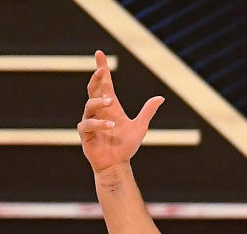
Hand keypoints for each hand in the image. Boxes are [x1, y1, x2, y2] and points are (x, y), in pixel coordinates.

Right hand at [77, 49, 163, 173]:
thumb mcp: (140, 127)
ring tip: (110, 101)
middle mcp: (99, 111)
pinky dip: (99, 123)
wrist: (117, 165)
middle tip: (101, 70)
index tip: (100, 54)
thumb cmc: (126, 147)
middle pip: (93, 89)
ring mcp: (90, 121)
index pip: (105, 83)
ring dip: (99, 101)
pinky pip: (88, 124)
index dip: (102, 68)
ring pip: (90, 104)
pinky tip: (110, 124)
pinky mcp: (85, 133)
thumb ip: (147, 112)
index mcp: (110, 106)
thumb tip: (161, 97)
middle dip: (96, 78)